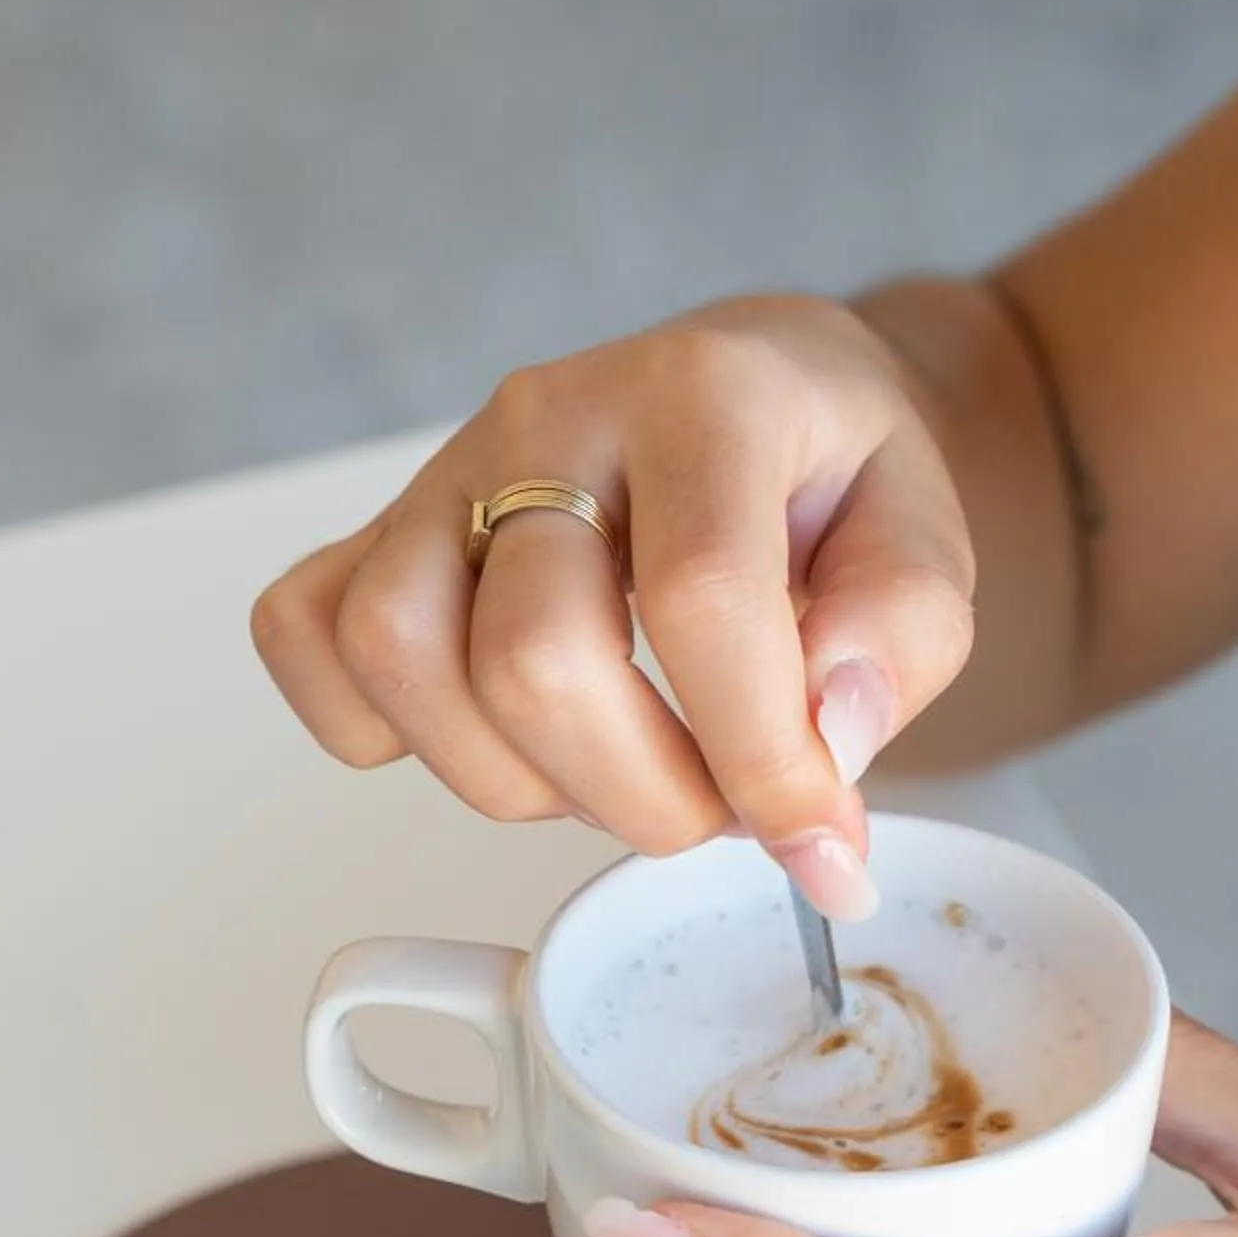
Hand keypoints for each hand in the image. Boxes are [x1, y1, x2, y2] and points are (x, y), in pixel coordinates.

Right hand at [249, 297, 974, 920]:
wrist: (768, 397)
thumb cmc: (834, 481)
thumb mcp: (930, 541)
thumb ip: (900, 641)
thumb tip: (823, 743)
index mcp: (703, 397)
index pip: (700, 604)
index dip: (760, 762)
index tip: (820, 839)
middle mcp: (553, 416)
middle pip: (532, 657)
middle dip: (642, 797)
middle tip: (719, 805)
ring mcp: (447, 470)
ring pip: (398, 656)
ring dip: (515, 779)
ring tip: (614, 773)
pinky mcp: (382, 529)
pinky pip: (307, 640)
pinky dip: (381, 728)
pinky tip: (500, 736)